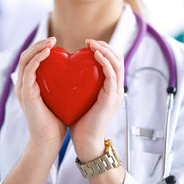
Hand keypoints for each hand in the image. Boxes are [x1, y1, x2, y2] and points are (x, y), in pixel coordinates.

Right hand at [14, 37, 66, 148]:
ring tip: (51, 42)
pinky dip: (38, 59)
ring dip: (38, 48)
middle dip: (38, 44)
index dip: (40, 49)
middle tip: (53, 39)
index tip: (55, 43)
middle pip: (25, 56)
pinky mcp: (25, 93)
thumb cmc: (56, 121)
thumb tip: (75, 74)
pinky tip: (49, 53)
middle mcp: (23, 85)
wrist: (49, 140)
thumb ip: (60, 85)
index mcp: (29, 85)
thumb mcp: (59, 97)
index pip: (31, 60)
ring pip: (25, 59)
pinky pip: (29, 70)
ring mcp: (22, 88)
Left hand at [70, 40, 124, 161]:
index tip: (87, 43)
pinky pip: (112, 75)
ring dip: (106, 50)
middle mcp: (115, 88)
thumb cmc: (79, 120)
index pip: (112, 61)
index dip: (103, 49)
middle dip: (105, 46)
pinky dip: (105, 62)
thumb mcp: (79, 97)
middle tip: (90, 41)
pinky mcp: (111, 98)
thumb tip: (64, 72)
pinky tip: (95, 54)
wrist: (85, 141)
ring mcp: (115, 93)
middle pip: (118, 59)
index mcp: (109, 88)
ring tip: (92, 44)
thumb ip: (77, 84)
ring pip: (118, 63)